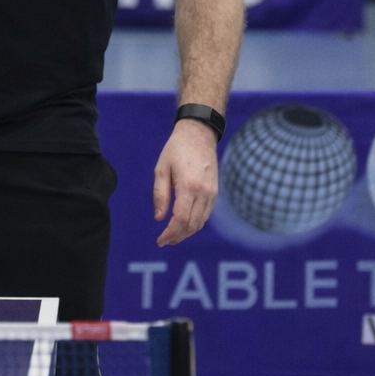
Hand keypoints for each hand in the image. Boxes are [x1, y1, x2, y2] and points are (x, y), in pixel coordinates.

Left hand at [153, 119, 219, 245]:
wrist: (199, 134)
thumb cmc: (176, 149)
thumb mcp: (161, 169)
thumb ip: (160, 195)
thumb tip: (159, 218)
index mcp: (188, 186)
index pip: (180, 219)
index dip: (170, 233)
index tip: (160, 240)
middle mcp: (203, 192)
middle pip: (192, 225)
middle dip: (178, 236)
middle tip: (165, 241)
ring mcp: (211, 192)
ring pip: (200, 222)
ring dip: (187, 232)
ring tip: (173, 235)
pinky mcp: (215, 191)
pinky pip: (206, 214)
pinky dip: (195, 223)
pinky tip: (184, 223)